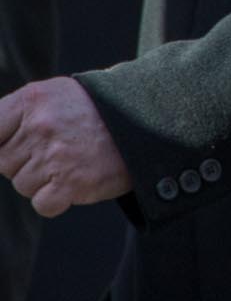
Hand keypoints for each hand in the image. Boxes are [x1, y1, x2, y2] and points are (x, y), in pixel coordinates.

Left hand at [0, 78, 132, 217]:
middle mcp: (41, 126)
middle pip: (4, 163)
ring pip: (23, 185)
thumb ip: (14, 116)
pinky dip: (58, 199)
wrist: (146, 121)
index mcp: (32, 100)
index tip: (16, 148)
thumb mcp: (52, 96)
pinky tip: (77, 179)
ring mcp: (55, 155)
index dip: (2, 144)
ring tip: (73, 160)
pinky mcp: (71, 183)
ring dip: (43, 181)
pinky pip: (42, 204)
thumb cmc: (93, 110)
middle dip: (24, 162)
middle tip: (57, 149)